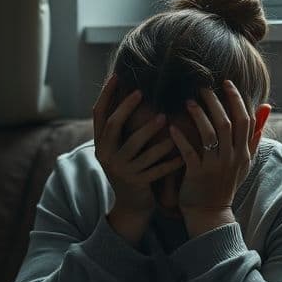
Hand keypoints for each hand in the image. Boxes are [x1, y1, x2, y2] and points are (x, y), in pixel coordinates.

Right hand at [92, 72, 184, 217]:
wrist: (131, 206)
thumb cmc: (129, 168)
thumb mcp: (118, 149)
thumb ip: (120, 127)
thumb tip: (128, 90)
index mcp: (101, 144)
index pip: (98, 114)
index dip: (106, 95)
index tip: (117, 75)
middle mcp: (107, 156)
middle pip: (113, 126)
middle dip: (127, 108)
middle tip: (142, 92)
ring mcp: (122, 170)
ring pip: (137, 147)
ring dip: (151, 131)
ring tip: (165, 118)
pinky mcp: (138, 183)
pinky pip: (156, 167)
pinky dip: (170, 159)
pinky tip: (182, 149)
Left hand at [168, 80, 254, 216]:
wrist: (211, 213)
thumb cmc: (225, 184)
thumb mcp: (244, 161)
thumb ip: (253, 136)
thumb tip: (266, 109)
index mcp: (243, 153)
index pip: (245, 120)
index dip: (236, 99)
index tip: (226, 83)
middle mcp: (232, 158)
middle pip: (227, 123)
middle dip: (216, 102)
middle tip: (203, 88)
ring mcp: (215, 167)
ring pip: (210, 134)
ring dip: (199, 115)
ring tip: (188, 102)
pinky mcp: (198, 175)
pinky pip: (189, 152)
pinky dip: (181, 138)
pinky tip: (172, 127)